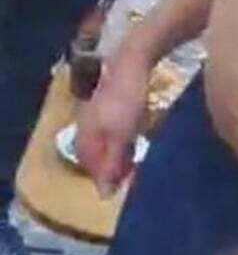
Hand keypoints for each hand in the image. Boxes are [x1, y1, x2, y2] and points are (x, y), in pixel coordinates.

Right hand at [75, 56, 149, 195]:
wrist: (134, 60)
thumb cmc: (127, 101)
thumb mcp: (121, 136)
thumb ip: (112, 164)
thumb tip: (103, 195)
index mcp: (85, 133)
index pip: (88, 164)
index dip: (102, 176)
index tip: (120, 185)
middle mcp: (86, 123)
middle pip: (94, 152)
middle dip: (110, 165)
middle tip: (130, 173)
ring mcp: (97, 110)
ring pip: (103, 140)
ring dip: (117, 151)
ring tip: (134, 157)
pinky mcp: (110, 100)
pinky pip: (112, 127)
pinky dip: (122, 137)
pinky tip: (134, 136)